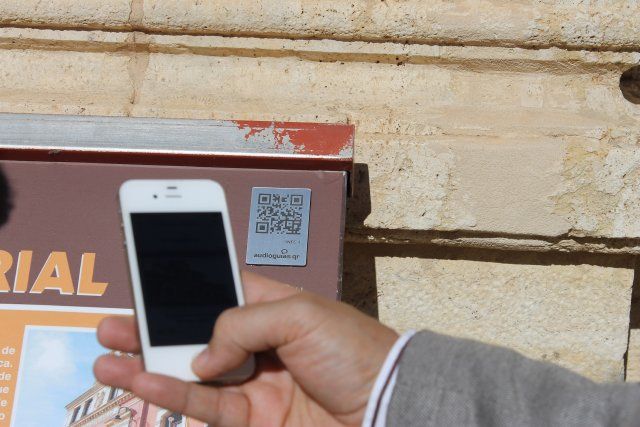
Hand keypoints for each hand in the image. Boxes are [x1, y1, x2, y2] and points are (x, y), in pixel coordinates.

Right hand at [94, 272, 398, 426]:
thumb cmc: (357, 350)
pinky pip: (204, 404)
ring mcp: (253, 381)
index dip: (183, 286)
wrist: (387, 406)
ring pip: (189, 371)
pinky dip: (170, 394)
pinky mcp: (253, 418)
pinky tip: (143, 381)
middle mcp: (257, 342)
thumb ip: (240, 323)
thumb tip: (201, 355)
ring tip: (108, 356)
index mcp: (271, 305)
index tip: (148, 279)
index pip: (217, 290)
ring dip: (146, 364)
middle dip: (152, 327)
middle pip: (194, 332)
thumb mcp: (300, 314)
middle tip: (113, 323)